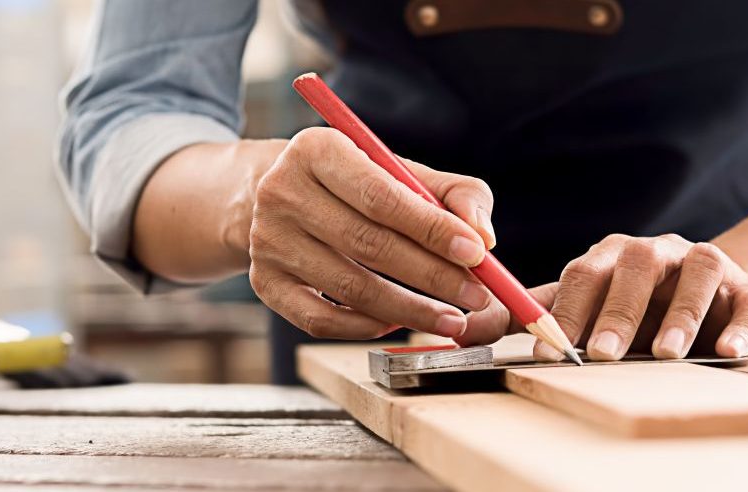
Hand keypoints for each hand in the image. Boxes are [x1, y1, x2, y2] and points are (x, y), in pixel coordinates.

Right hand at [247, 127, 496, 338]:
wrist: (277, 196)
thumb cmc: (354, 183)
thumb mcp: (400, 170)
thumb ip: (454, 194)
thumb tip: (483, 236)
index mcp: (316, 150)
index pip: (381, 196)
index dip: (432, 228)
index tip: (477, 253)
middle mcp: (282, 193)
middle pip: (368, 244)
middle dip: (432, 276)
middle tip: (476, 296)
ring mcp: (267, 242)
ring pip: (350, 288)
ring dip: (409, 310)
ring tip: (451, 318)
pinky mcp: (263, 282)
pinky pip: (321, 320)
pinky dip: (366, 327)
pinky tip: (397, 323)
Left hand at [459, 234, 747, 359]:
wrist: (714, 295)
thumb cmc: (636, 305)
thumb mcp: (586, 307)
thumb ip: (536, 316)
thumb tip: (467, 329)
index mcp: (612, 256)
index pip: (584, 274)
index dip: (567, 310)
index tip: (551, 347)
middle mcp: (657, 252)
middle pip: (637, 268)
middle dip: (618, 312)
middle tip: (602, 354)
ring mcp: (704, 263)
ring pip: (697, 275)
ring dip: (680, 315)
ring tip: (666, 353)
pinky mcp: (747, 287)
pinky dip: (740, 325)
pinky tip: (729, 351)